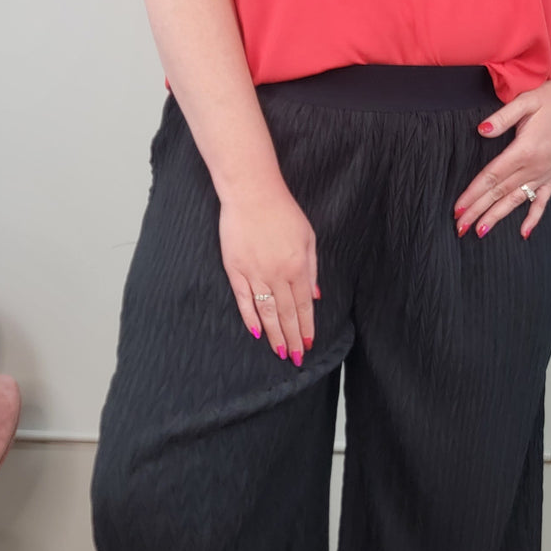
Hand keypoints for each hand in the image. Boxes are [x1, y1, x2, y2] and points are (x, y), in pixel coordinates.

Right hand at [218, 178, 318, 366]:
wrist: (251, 192)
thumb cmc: (283, 212)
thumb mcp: (307, 237)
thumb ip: (312, 268)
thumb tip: (314, 296)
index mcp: (297, 267)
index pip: (303, 306)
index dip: (306, 327)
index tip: (308, 344)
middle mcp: (277, 274)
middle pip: (286, 314)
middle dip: (292, 338)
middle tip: (296, 358)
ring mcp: (255, 273)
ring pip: (266, 312)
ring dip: (274, 334)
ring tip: (280, 351)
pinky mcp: (235, 269)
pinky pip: (243, 299)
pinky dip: (250, 317)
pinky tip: (256, 332)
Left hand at [453, 76, 550, 239]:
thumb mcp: (526, 102)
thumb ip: (502, 118)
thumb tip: (481, 130)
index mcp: (524, 150)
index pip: (491, 177)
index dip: (473, 194)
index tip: (458, 208)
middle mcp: (534, 167)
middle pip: (499, 193)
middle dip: (477, 211)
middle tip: (460, 227)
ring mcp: (544, 173)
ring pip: (515, 200)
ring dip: (497, 217)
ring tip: (480, 231)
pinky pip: (542, 201)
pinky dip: (533, 217)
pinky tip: (523, 233)